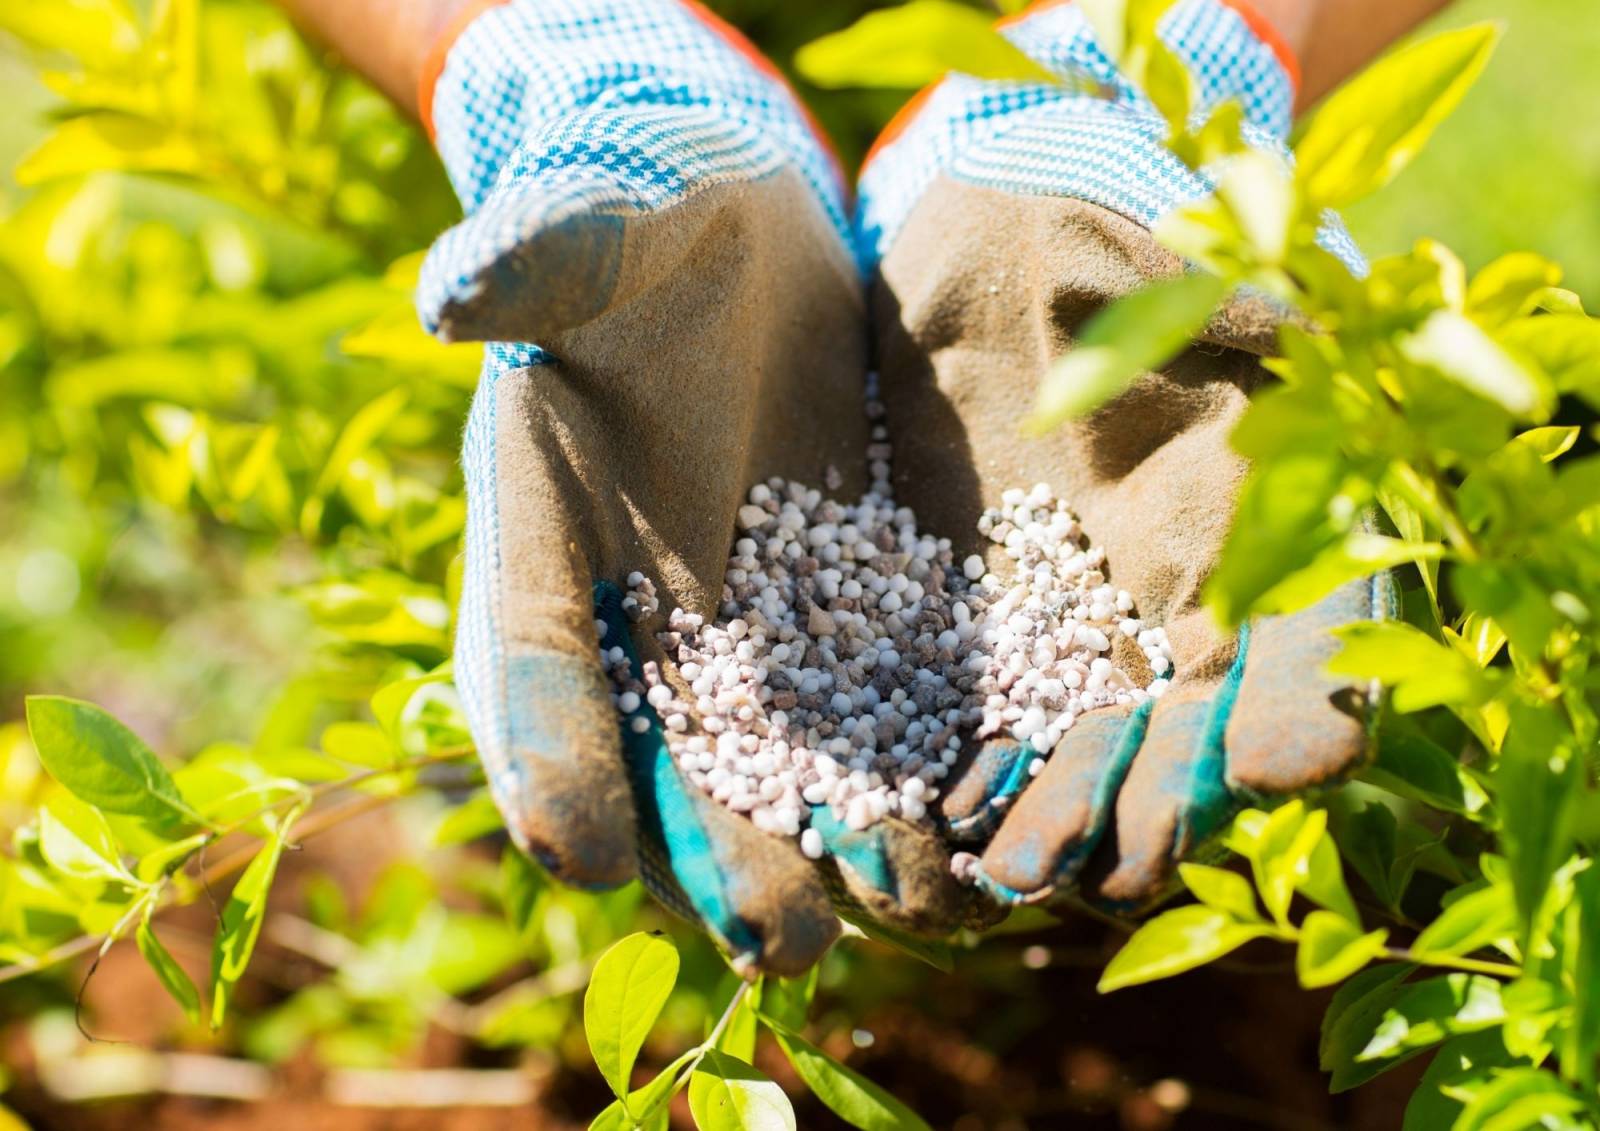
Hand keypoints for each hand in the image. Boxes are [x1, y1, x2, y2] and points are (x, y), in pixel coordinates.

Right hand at [415, 0, 959, 971]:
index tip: (581, 848)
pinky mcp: (847, 602)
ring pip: (781, 757)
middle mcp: (641, 611)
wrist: (738, 230)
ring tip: (908, 908)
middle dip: (720, 850)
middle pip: (668, 755)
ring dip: (835, 841)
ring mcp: (746, 621)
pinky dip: (919, 764)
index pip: (535, 660)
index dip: (549, 753)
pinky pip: (877, 698)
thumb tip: (458, 288)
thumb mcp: (592, 230)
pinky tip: (980, 824)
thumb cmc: (639, 223)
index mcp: (544, 536)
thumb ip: (538, 260)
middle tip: (781, 940)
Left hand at [857, 0, 1394, 910]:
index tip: (1289, 757)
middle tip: (1117, 859)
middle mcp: (1169, 607)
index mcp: (1256, 530)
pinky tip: (931, 817)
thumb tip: (1290, 365)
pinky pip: (968, 722)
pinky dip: (954, 775)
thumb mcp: (1176, 280)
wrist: (988, 243)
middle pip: (1183, 736)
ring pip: (1078, 754)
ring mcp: (1068, 632)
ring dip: (1056, 820)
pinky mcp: (966, 632)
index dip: (1305, 705)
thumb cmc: (1104, 243)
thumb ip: (1225, 342)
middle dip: (1154, 801)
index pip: (1309, 642)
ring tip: (1013, 867)